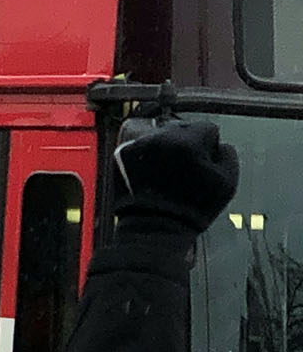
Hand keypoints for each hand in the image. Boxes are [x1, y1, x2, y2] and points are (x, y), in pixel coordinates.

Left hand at [113, 118, 238, 234]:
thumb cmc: (193, 208)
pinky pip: (138, 140)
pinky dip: (145, 150)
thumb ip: (229, 156)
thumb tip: (221, 144)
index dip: (209, 145)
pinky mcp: (123, 151)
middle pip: (181, 127)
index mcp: (189, 142)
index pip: (206, 127)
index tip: (205, 159)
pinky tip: (152, 168)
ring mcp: (139, 143)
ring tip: (167, 168)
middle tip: (186, 166)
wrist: (156, 225)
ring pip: (159, 132)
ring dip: (165, 144)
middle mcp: (161, 137)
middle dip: (187, 142)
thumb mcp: (227, 184)